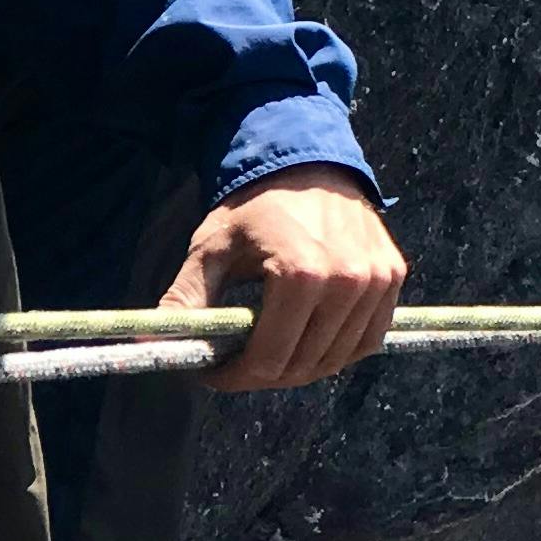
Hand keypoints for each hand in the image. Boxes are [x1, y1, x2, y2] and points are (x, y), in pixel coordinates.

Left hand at [163, 169, 404, 390]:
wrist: (306, 164)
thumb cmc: (252, 208)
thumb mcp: (210, 249)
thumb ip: (184, 302)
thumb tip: (147, 349)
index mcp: (300, 272)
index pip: (271, 359)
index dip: (237, 376)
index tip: (214, 373)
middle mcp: (347, 279)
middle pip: (304, 365)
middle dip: (264, 375)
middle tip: (238, 364)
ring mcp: (377, 279)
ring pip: (337, 358)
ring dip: (301, 366)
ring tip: (271, 350)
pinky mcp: (392, 277)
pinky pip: (368, 339)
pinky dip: (338, 350)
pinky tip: (309, 338)